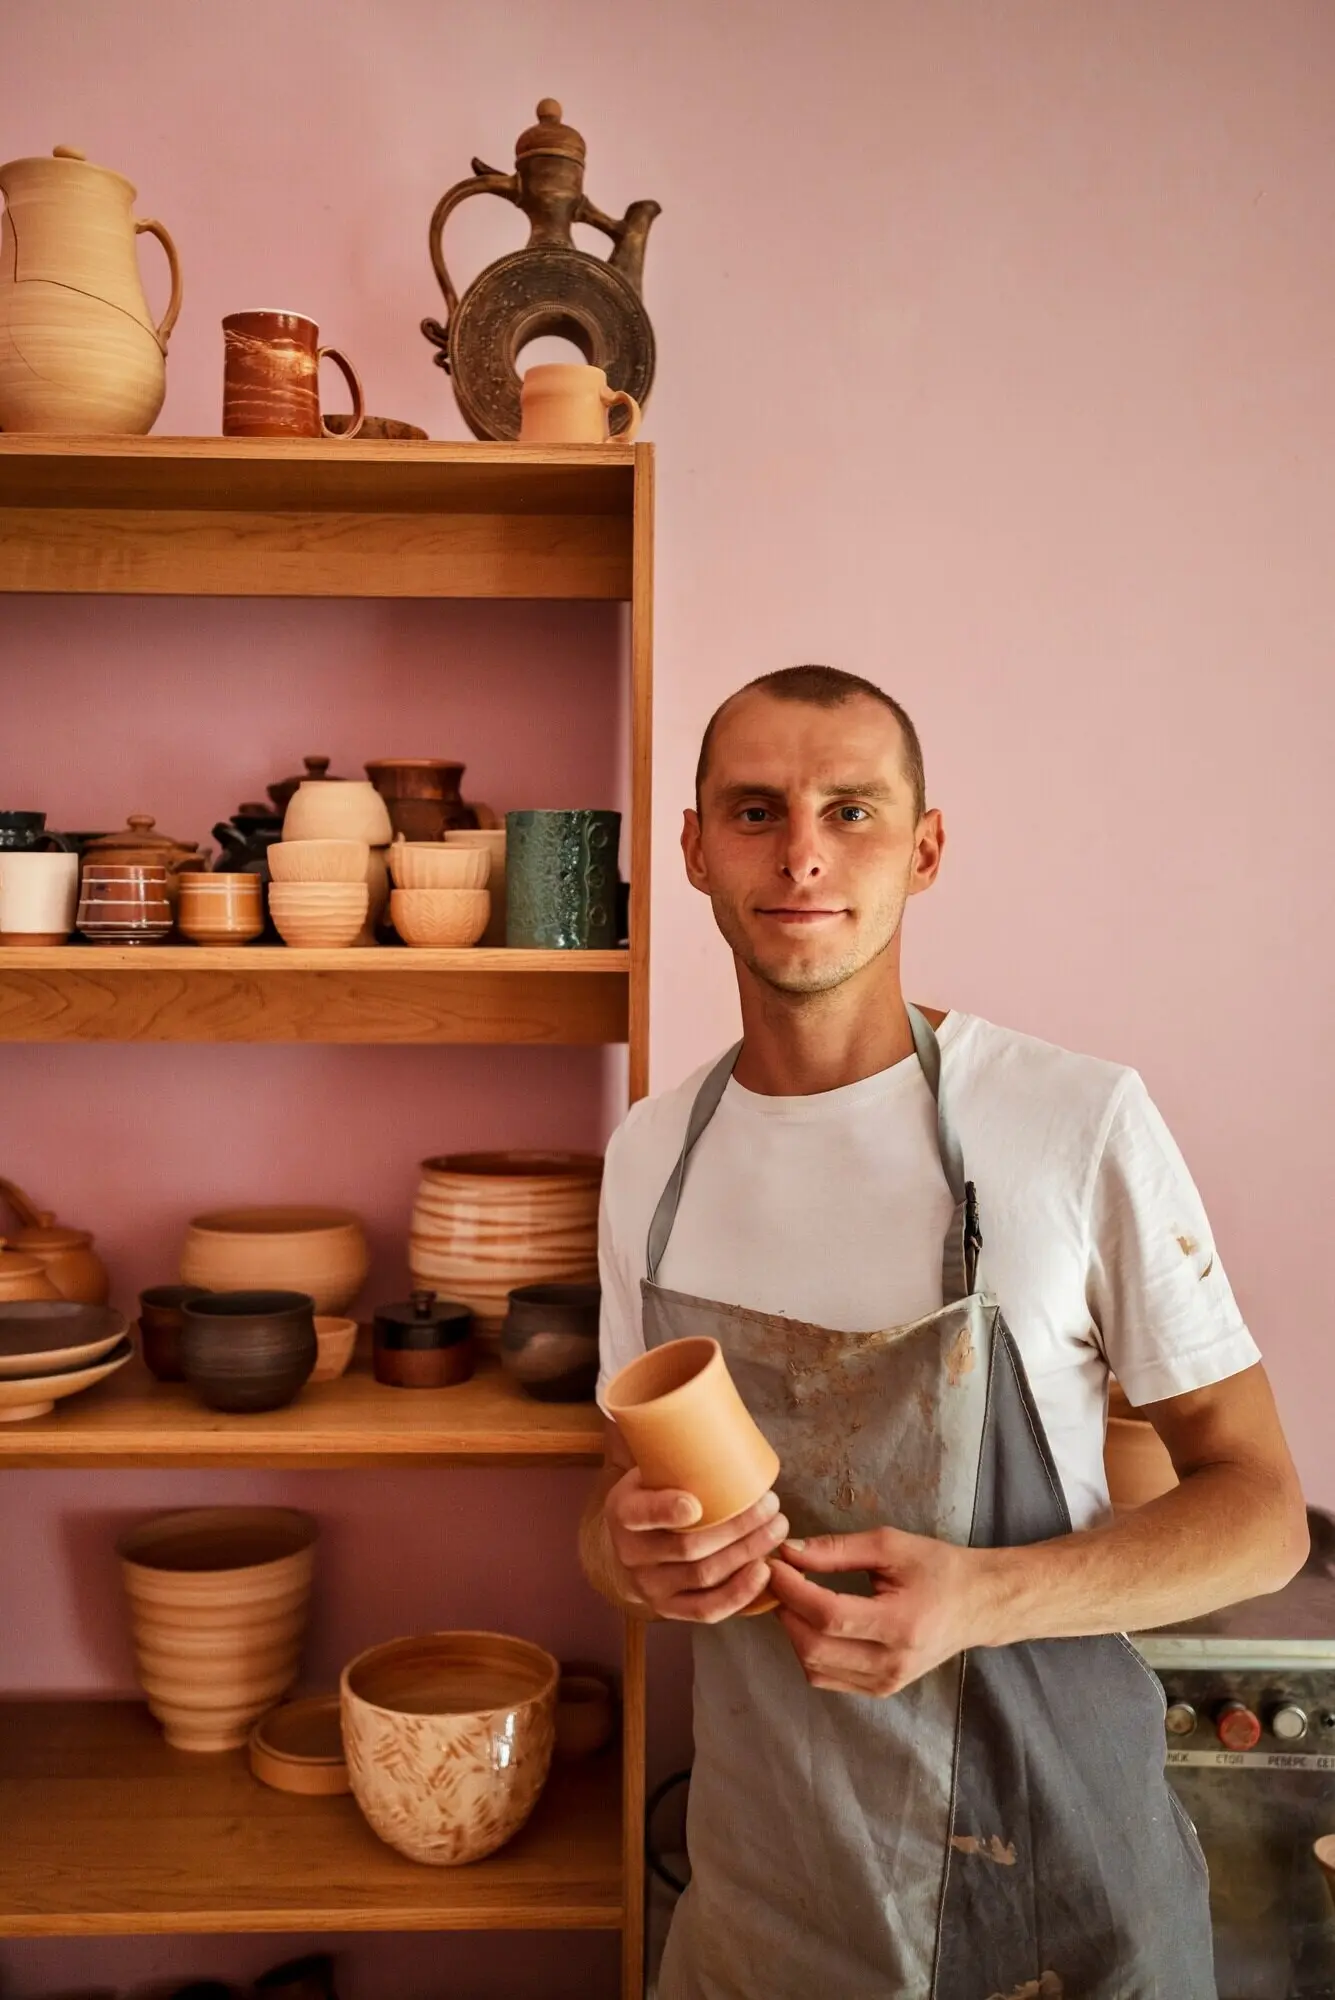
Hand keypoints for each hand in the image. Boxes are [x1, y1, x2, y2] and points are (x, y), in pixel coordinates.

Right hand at [603, 1467, 788, 1622]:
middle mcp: (632, 1554)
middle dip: (736, 1527)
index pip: (641, 1514)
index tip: (697, 1503)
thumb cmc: (650, 1498)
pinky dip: (739, 1593)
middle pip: (688, 1547)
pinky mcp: (669, 1611)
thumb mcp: (647, 1474)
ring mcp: (650, 1588)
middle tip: (770, 1505)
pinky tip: (764, 1570)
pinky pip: (707, 1610)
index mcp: (623, 1512)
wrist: (625, 1549)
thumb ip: (674, 1458)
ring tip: (776, 1529)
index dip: (667, 1510)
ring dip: (747, 1553)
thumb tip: (720, 1422)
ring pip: (704, 1576)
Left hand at [768, 1525, 996, 1694]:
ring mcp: (887, 1683)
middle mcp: (892, 1663)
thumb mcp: (891, 1546)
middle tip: (778, 1580)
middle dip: (786, 1611)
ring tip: (794, 1598)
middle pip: (815, 1648)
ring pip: (815, 1669)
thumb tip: (789, 1553)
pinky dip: (810, 1651)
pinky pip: (828, 1678)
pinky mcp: (881, 1690)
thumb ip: (836, 1550)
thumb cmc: (938, 1568)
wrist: (977, 1604)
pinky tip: (812, 1622)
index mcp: (900, 1624)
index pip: (828, 1615)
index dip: (791, 1590)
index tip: (773, 1564)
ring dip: (794, 1633)